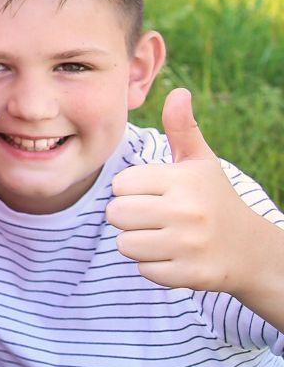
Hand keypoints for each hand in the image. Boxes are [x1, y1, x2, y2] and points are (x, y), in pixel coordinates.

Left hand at [107, 88, 268, 296]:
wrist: (251, 249)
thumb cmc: (214, 198)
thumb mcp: (200, 162)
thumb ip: (182, 129)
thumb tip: (178, 92)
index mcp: (182, 180)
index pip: (120, 185)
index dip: (132, 190)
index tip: (156, 193)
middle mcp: (186, 211)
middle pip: (116, 214)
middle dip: (130, 217)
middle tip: (157, 217)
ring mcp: (188, 245)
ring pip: (125, 244)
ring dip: (139, 243)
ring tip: (166, 236)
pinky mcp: (189, 274)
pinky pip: (142, 270)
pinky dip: (154, 266)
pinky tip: (177, 256)